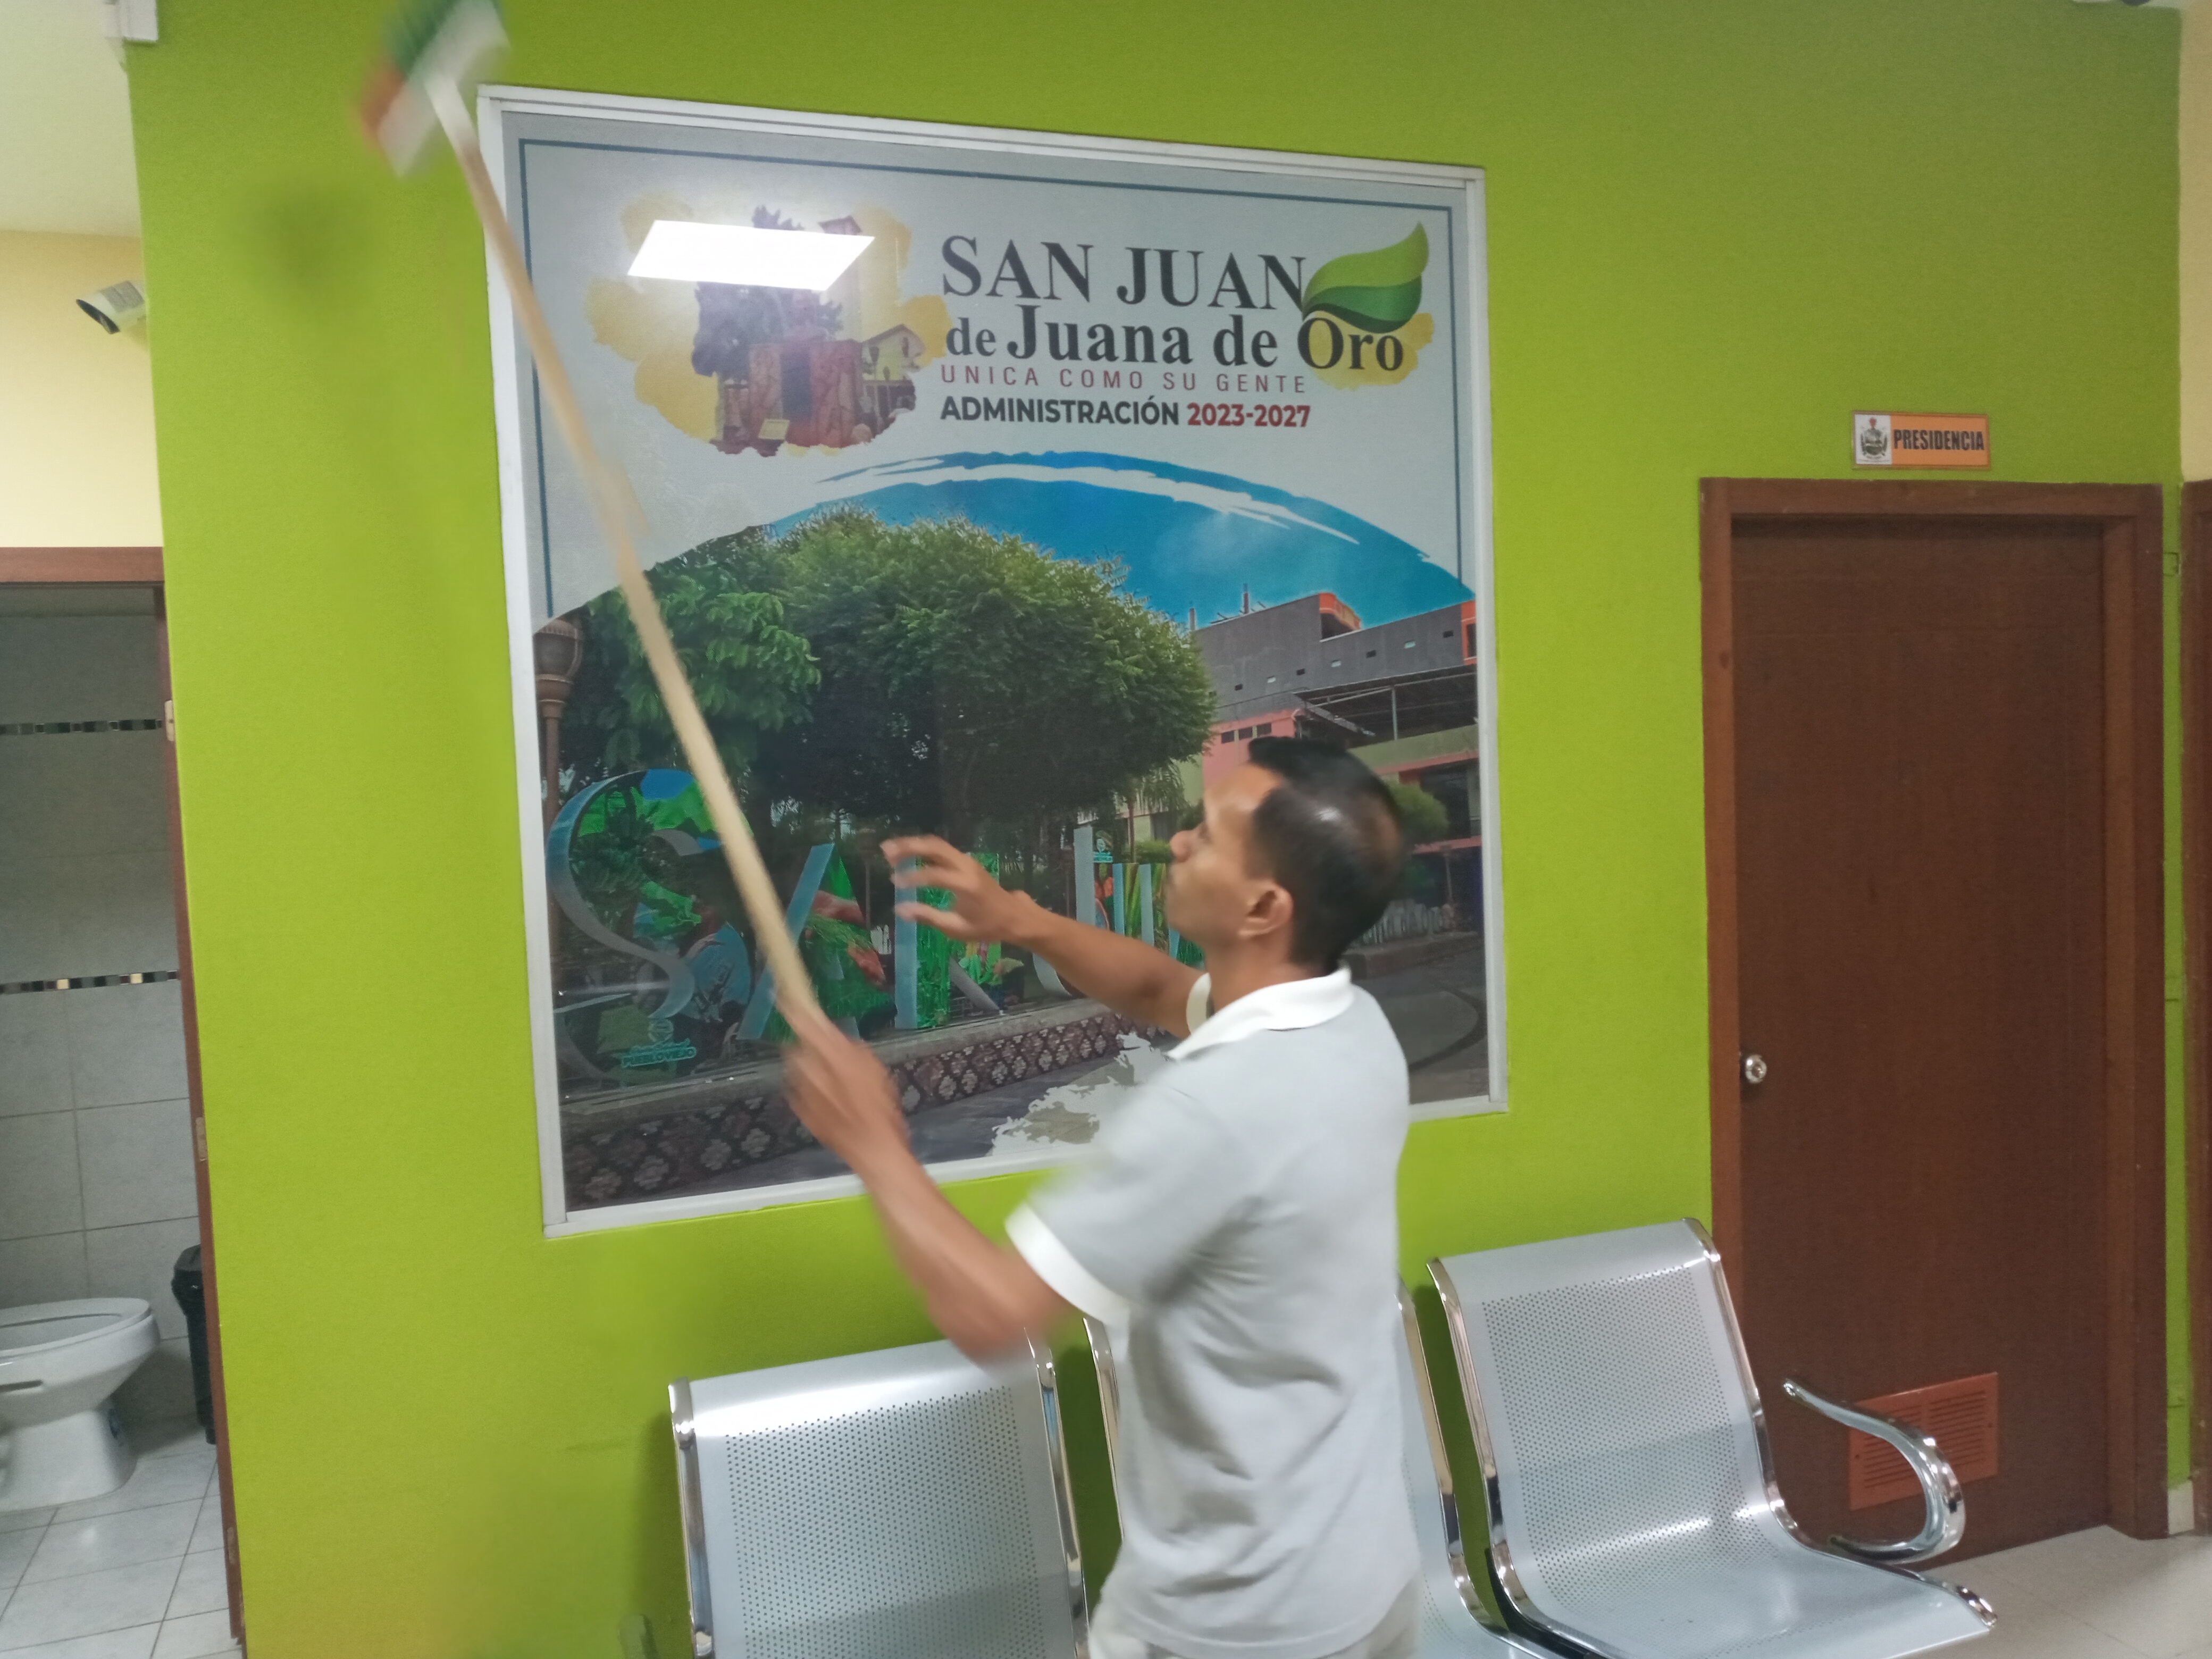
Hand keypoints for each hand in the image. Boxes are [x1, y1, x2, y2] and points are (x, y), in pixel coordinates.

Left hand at [785, 1015, 909, 1176]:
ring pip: (799, 1068)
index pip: (804, 1024)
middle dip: (810, 1049)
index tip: (786, 996)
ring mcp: (800, 1091)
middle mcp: (808, 1070)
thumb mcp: (872, 1067)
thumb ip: (847, 1046)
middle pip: (798, 1048)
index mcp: (829, 1055)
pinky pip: (800, 1089)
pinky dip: (811, 1089)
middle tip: (832, 1057)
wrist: (870, 1146)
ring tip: (836, 1084)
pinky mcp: (799, 1108)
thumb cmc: (878, 1107)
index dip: (794, 1008)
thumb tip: (830, 1033)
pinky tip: (832, 1101)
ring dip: (810, 1069)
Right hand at [882, 835, 1042, 946]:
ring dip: (914, 844)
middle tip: (885, 851)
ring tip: (890, 850)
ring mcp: (967, 861)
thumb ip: (928, 917)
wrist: (1013, 916)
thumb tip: (900, 909)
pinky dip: (923, 848)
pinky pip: (942, 849)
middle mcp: (966, 866)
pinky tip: (907, 854)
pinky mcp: (966, 861)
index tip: (894, 881)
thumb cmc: (986, 926)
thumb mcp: (956, 928)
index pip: (934, 875)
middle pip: (935, 847)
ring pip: (937, 844)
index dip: (912, 877)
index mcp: (966, 885)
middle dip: (909, 847)